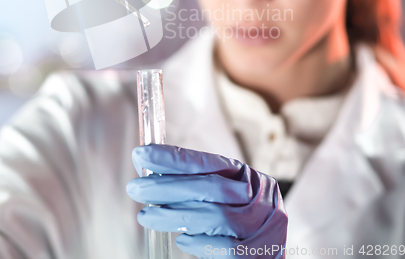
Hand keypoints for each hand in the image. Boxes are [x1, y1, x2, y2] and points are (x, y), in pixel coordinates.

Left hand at [127, 144, 287, 257]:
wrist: (270, 253)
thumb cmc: (243, 223)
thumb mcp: (228, 197)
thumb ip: (199, 187)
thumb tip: (153, 176)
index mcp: (247, 176)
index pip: (206, 162)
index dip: (172, 157)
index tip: (142, 155)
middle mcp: (259, 196)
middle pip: (209, 186)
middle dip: (167, 186)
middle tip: (134, 187)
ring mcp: (263, 224)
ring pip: (214, 216)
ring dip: (173, 215)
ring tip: (145, 216)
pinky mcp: (262, 253)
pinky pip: (227, 248)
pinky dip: (200, 243)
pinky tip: (182, 240)